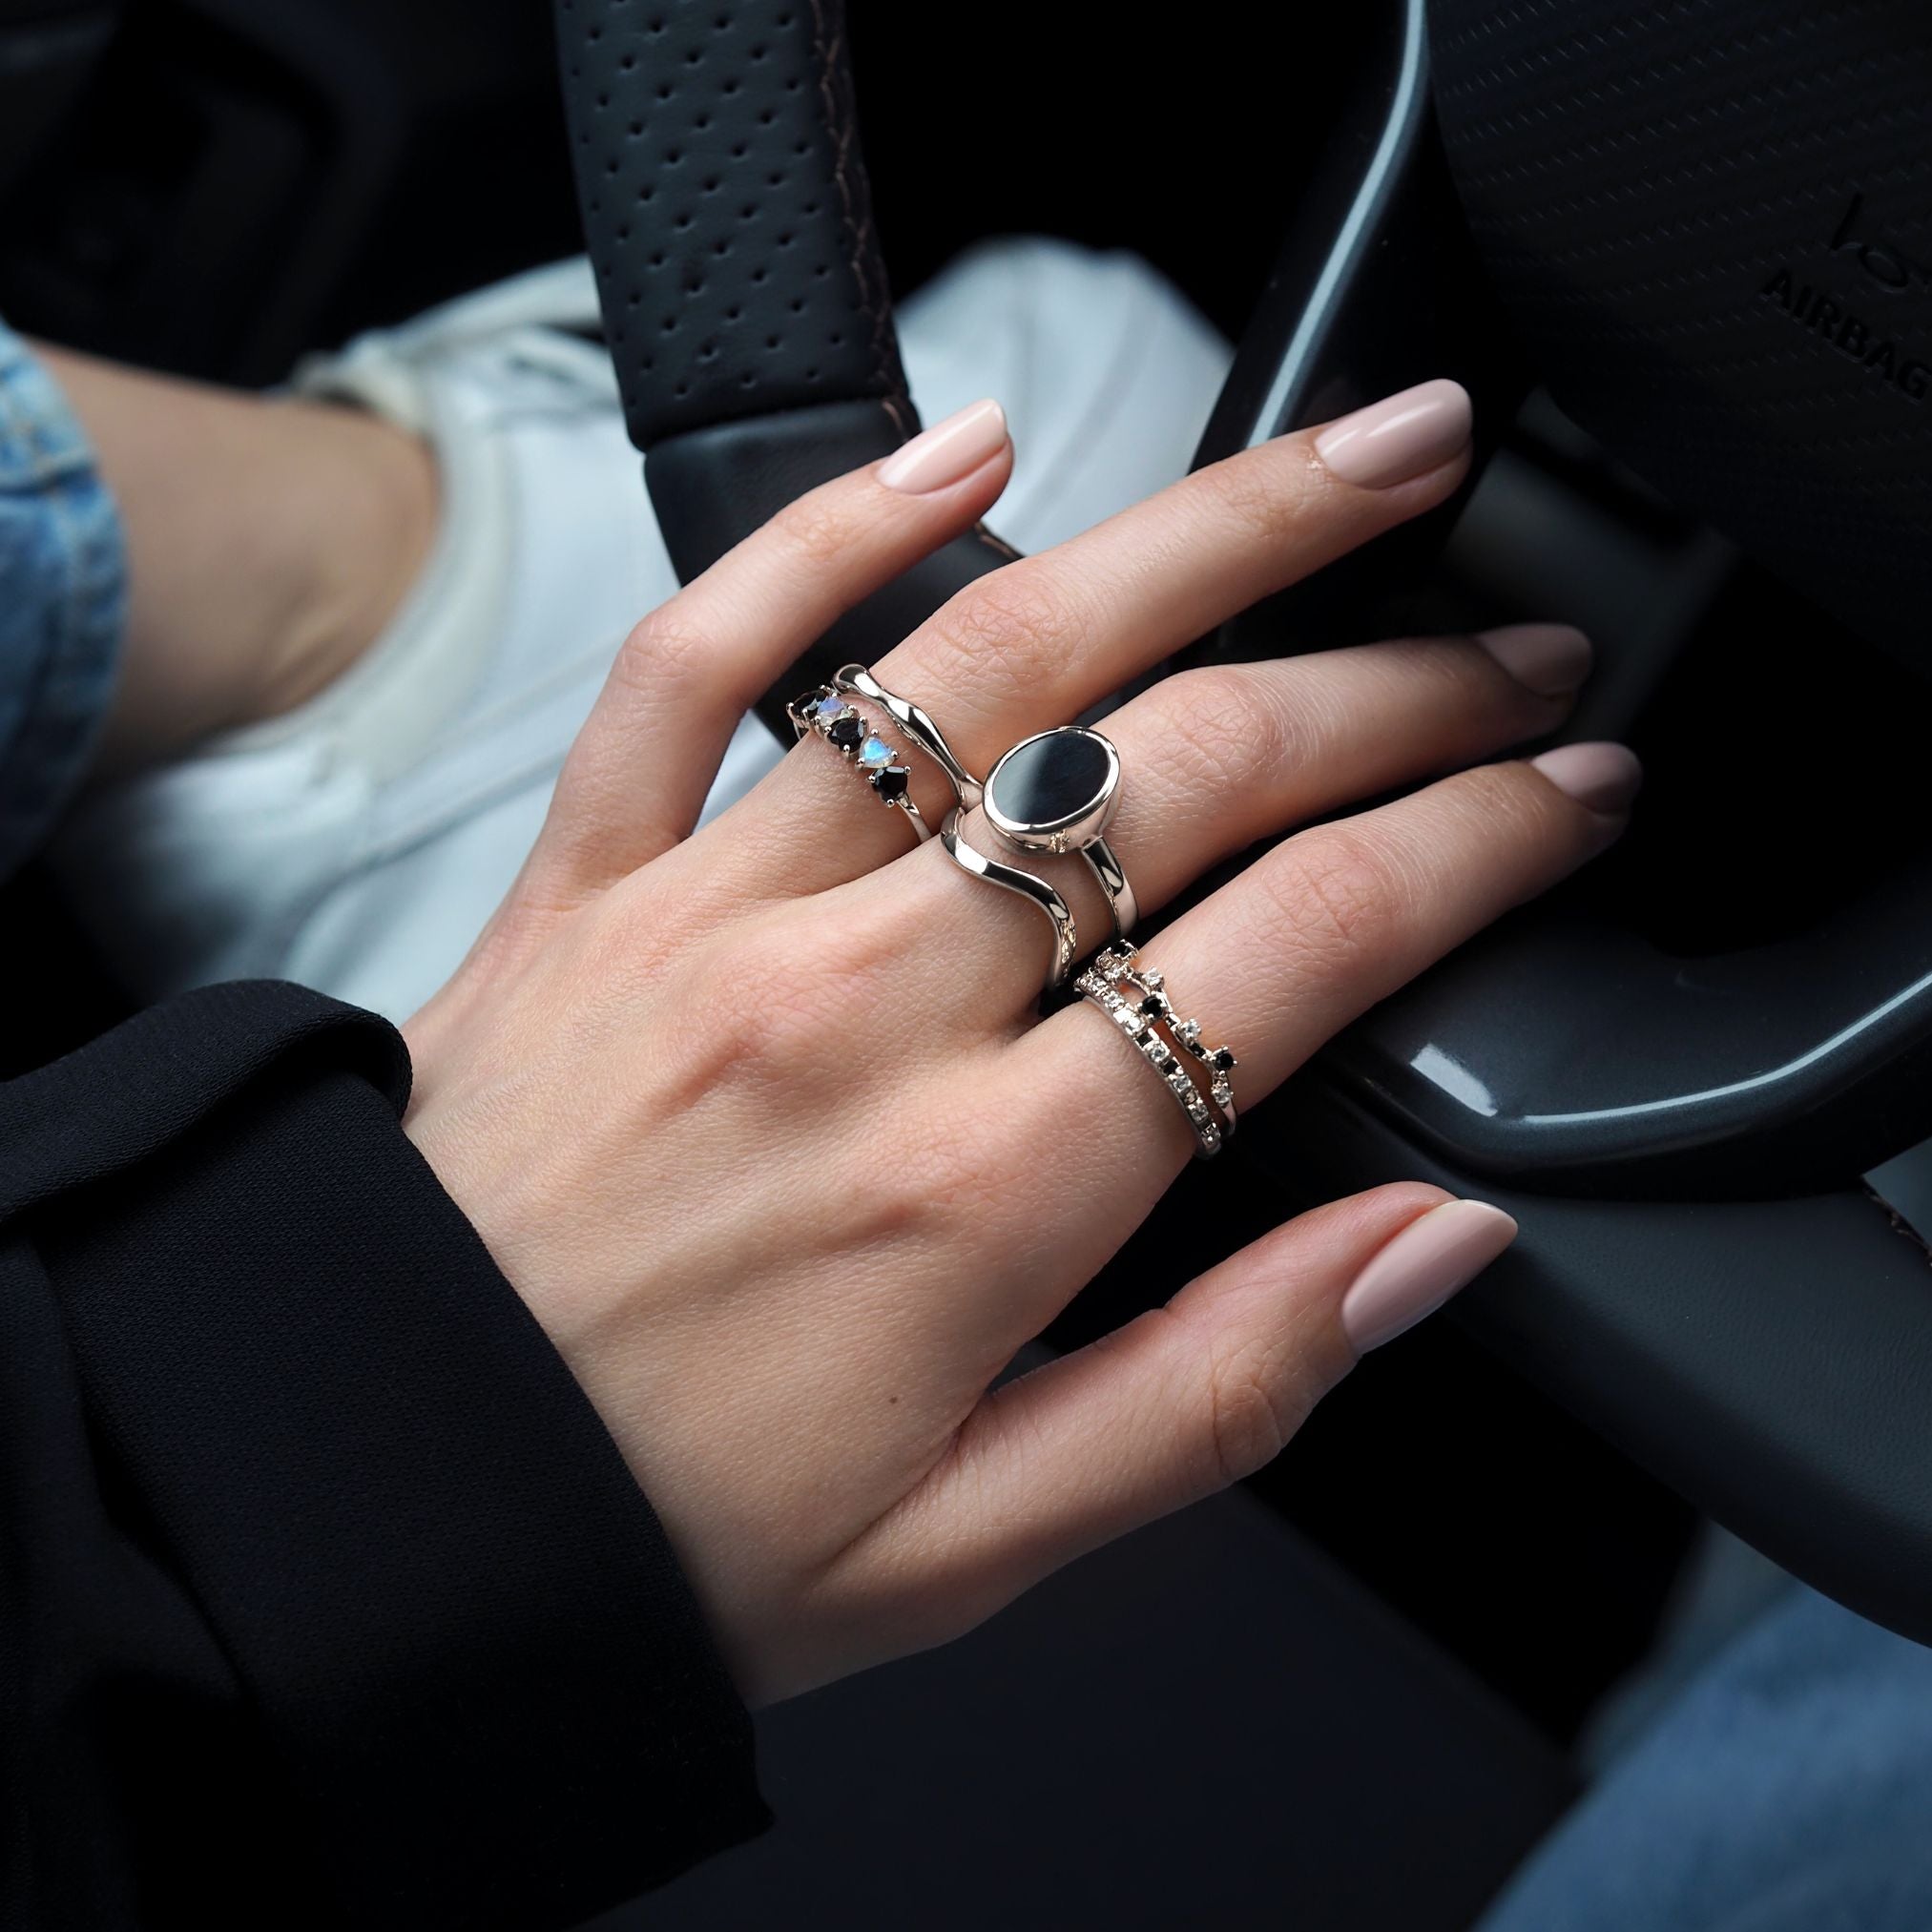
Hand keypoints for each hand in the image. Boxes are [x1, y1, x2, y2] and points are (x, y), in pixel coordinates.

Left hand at [402, 382, 1636, 1705]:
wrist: (370, 1481)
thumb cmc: (663, 1526)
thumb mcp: (981, 1541)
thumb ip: (1225, 1389)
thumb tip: (1427, 1251)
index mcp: (987, 1193)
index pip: (1309, 945)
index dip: (1483, 842)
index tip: (1568, 792)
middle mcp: (863, 1013)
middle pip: (1195, 768)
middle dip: (1406, 686)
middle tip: (1520, 652)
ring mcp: (716, 913)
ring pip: (1000, 663)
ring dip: (1212, 535)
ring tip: (1361, 465)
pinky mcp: (588, 874)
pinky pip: (708, 651)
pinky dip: (833, 526)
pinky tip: (971, 453)